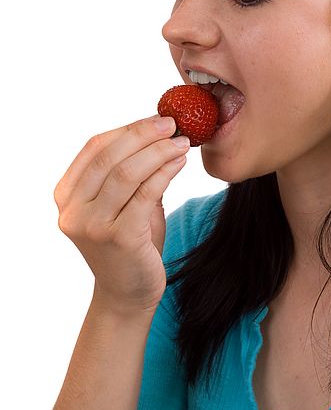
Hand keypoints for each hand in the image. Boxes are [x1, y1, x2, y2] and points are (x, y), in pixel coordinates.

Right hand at [54, 115, 189, 315]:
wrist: (129, 292)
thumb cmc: (129, 242)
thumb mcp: (122, 202)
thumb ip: (132, 171)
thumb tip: (159, 132)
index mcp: (67, 195)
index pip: (95, 147)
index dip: (128, 129)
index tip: (158, 118)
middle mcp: (72, 210)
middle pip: (109, 157)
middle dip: (144, 135)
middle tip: (173, 124)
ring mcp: (92, 226)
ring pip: (126, 173)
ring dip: (159, 152)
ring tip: (183, 142)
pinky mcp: (118, 238)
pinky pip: (146, 193)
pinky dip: (165, 171)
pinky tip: (181, 162)